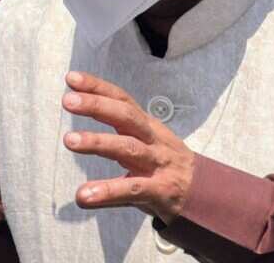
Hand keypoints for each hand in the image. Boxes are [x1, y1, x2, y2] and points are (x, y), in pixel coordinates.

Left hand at [61, 70, 194, 222]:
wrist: (205, 194)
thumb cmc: (163, 165)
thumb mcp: (143, 143)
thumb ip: (114, 134)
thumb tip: (70, 132)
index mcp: (146, 126)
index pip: (123, 99)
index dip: (99, 87)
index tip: (72, 78)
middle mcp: (153, 140)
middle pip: (127, 116)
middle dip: (98, 106)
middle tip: (68, 100)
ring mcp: (158, 164)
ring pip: (129, 148)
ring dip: (98, 143)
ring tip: (69, 140)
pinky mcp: (161, 191)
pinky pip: (132, 190)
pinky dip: (108, 191)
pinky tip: (84, 195)